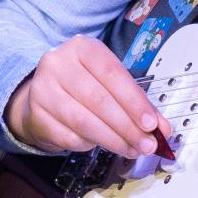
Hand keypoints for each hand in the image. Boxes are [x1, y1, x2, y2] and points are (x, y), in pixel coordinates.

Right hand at [5, 36, 173, 157]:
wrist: (40, 97)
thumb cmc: (82, 87)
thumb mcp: (109, 84)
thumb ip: (136, 103)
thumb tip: (161, 128)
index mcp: (82, 48)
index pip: (112, 73)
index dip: (134, 101)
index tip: (152, 124)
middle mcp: (58, 63)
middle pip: (99, 100)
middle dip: (127, 126)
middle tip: (147, 144)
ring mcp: (43, 89)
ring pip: (84, 121)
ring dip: (113, 140)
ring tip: (132, 149)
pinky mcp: (36, 115)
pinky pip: (69, 137)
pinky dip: (90, 145)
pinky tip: (103, 145)